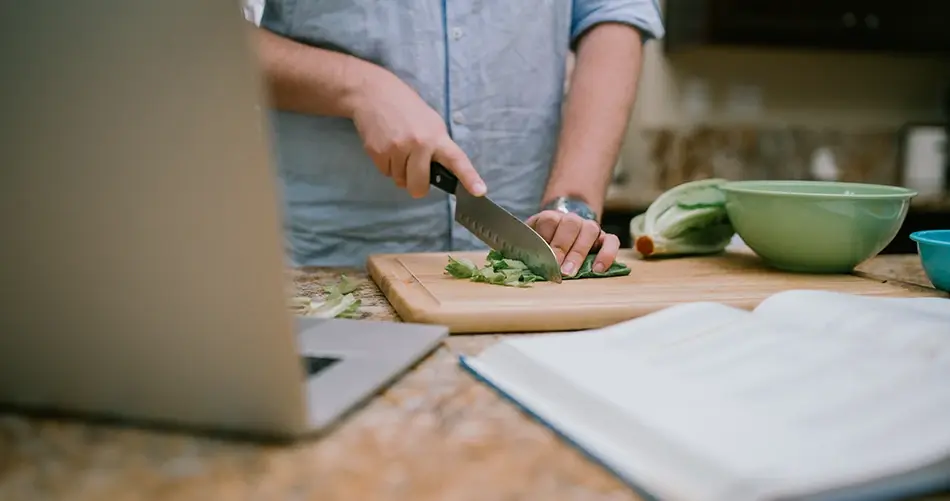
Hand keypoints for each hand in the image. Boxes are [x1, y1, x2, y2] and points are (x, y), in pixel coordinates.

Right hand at [350, 71, 485, 198]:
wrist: (373, 93)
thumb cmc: (406, 108)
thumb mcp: (430, 123)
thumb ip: (437, 147)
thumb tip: (442, 172)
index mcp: (437, 137)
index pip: (456, 160)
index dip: (469, 177)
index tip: (479, 191)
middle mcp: (419, 144)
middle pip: (419, 186)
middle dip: (417, 185)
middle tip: (414, 171)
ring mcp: (397, 149)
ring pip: (400, 181)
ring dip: (399, 171)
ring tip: (397, 148)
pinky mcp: (378, 153)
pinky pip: (386, 174)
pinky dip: (387, 165)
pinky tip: (386, 146)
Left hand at [526, 211, 619, 276]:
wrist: (565, 232)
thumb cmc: (545, 245)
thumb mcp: (530, 242)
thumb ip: (522, 248)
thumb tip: (506, 259)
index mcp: (551, 218)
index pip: (548, 220)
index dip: (544, 237)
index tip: (539, 256)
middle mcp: (572, 220)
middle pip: (569, 225)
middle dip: (561, 247)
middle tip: (556, 268)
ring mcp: (590, 228)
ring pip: (590, 231)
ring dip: (580, 253)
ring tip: (572, 273)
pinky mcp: (605, 238)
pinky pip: (612, 242)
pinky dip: (607, 254)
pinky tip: (599, 270)